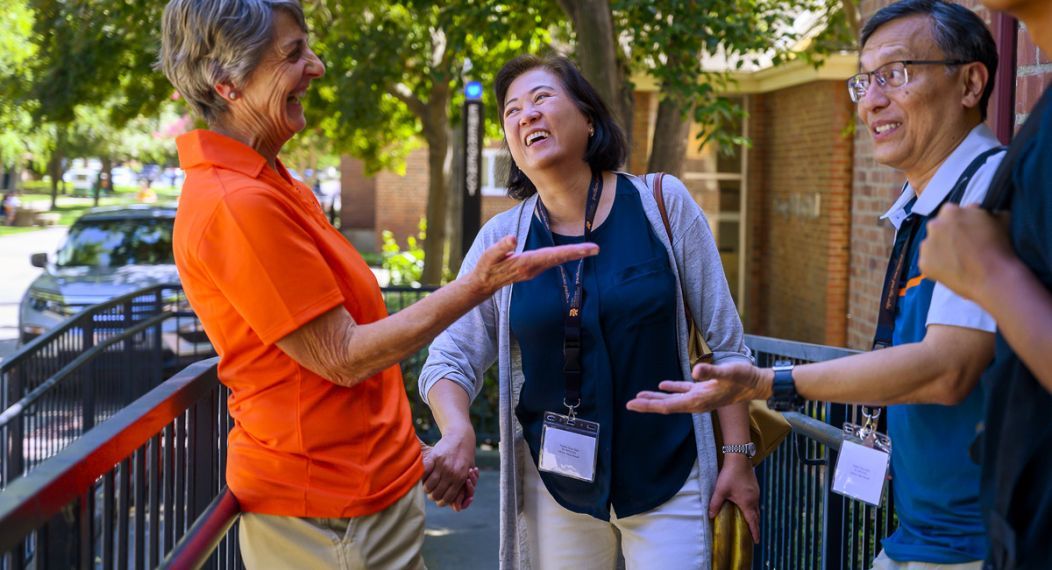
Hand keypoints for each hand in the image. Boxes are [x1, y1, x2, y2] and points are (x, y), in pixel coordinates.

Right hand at [420, 427, 476, 508]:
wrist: (461, 437)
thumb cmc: (464, 458)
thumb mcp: (467, 474)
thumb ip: (461, 491)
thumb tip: (457, 509)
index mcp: (460, 478)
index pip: (447, 499)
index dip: (440, 502)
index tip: (438, 499)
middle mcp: (451, 473)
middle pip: (436, 494)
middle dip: (432, 496)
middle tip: (431, 492)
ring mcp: (443, 465)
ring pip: (428, 486)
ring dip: (426, 487)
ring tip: (426, 484)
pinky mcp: (435, 457)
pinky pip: (424, 472)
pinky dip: (421, 476)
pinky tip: (423, 475)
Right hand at [465, 236, 598, 295]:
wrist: (484, 283)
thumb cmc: (486, 267)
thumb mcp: (489, 255)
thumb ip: (501, 247)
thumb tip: (512, 238)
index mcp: (527, 263)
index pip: (553, 255)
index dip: (570, 251)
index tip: (585, 250)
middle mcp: (535, 268)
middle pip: (560, 258)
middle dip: (578, 253)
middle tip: (596, 249)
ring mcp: (535, 269)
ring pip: (558, 260)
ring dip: (573, 254)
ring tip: (589, 249)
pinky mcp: (534, 268)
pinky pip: (553, 260)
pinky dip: (565, 255)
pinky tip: (573, 252)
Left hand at [626, 362, 771, 414]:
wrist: (757, 383)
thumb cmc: (743, 378)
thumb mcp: (727, 373)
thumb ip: (711, 372)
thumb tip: (696, 371)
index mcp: (697, 401)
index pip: (667, 406)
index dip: (648, 405)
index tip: (631, 405)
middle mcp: (696, 402)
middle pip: (666, 405)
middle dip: (647, 405)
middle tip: (628, 404)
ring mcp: (700, 397)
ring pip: (672, 399)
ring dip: (656, 398)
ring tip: (639, 397)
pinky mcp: (704, 390)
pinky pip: (683, 391)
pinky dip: (671, 389)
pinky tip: (662, 386)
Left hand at [709, 454, 760, 542]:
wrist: (739, 458)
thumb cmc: (730, 475)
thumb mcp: (720, 490)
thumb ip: (715, 504)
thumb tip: (710, 516)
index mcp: (747, 503)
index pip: (752, 521)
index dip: (754, 532)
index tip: (756, 541)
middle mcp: (754, 499)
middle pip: (756, 516)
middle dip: (755, 526)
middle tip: (753, 535)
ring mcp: (756, 492)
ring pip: (757, 508)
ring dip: (755, 517)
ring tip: (751, 523)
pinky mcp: (755, 487)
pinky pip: (756, 501)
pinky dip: (753, 508)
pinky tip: (748, 507)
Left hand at [919, 204, 1014, 303]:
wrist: (995, 278)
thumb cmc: (1001, 246)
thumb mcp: (998, 217)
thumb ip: (981, 210)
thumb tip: (975, 209)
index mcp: (950, 211)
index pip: (951, 212)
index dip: (960, 222)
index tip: (967, 231)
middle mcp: (934, 225)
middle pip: (938, 227)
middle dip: (948, 234)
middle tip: (962, 246)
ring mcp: (927, 245)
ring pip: (931, 244)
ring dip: (941, 248)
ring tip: (958, 259)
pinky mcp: (923, 263)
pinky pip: (928, 261)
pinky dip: (937, 264)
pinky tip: (953, 269)